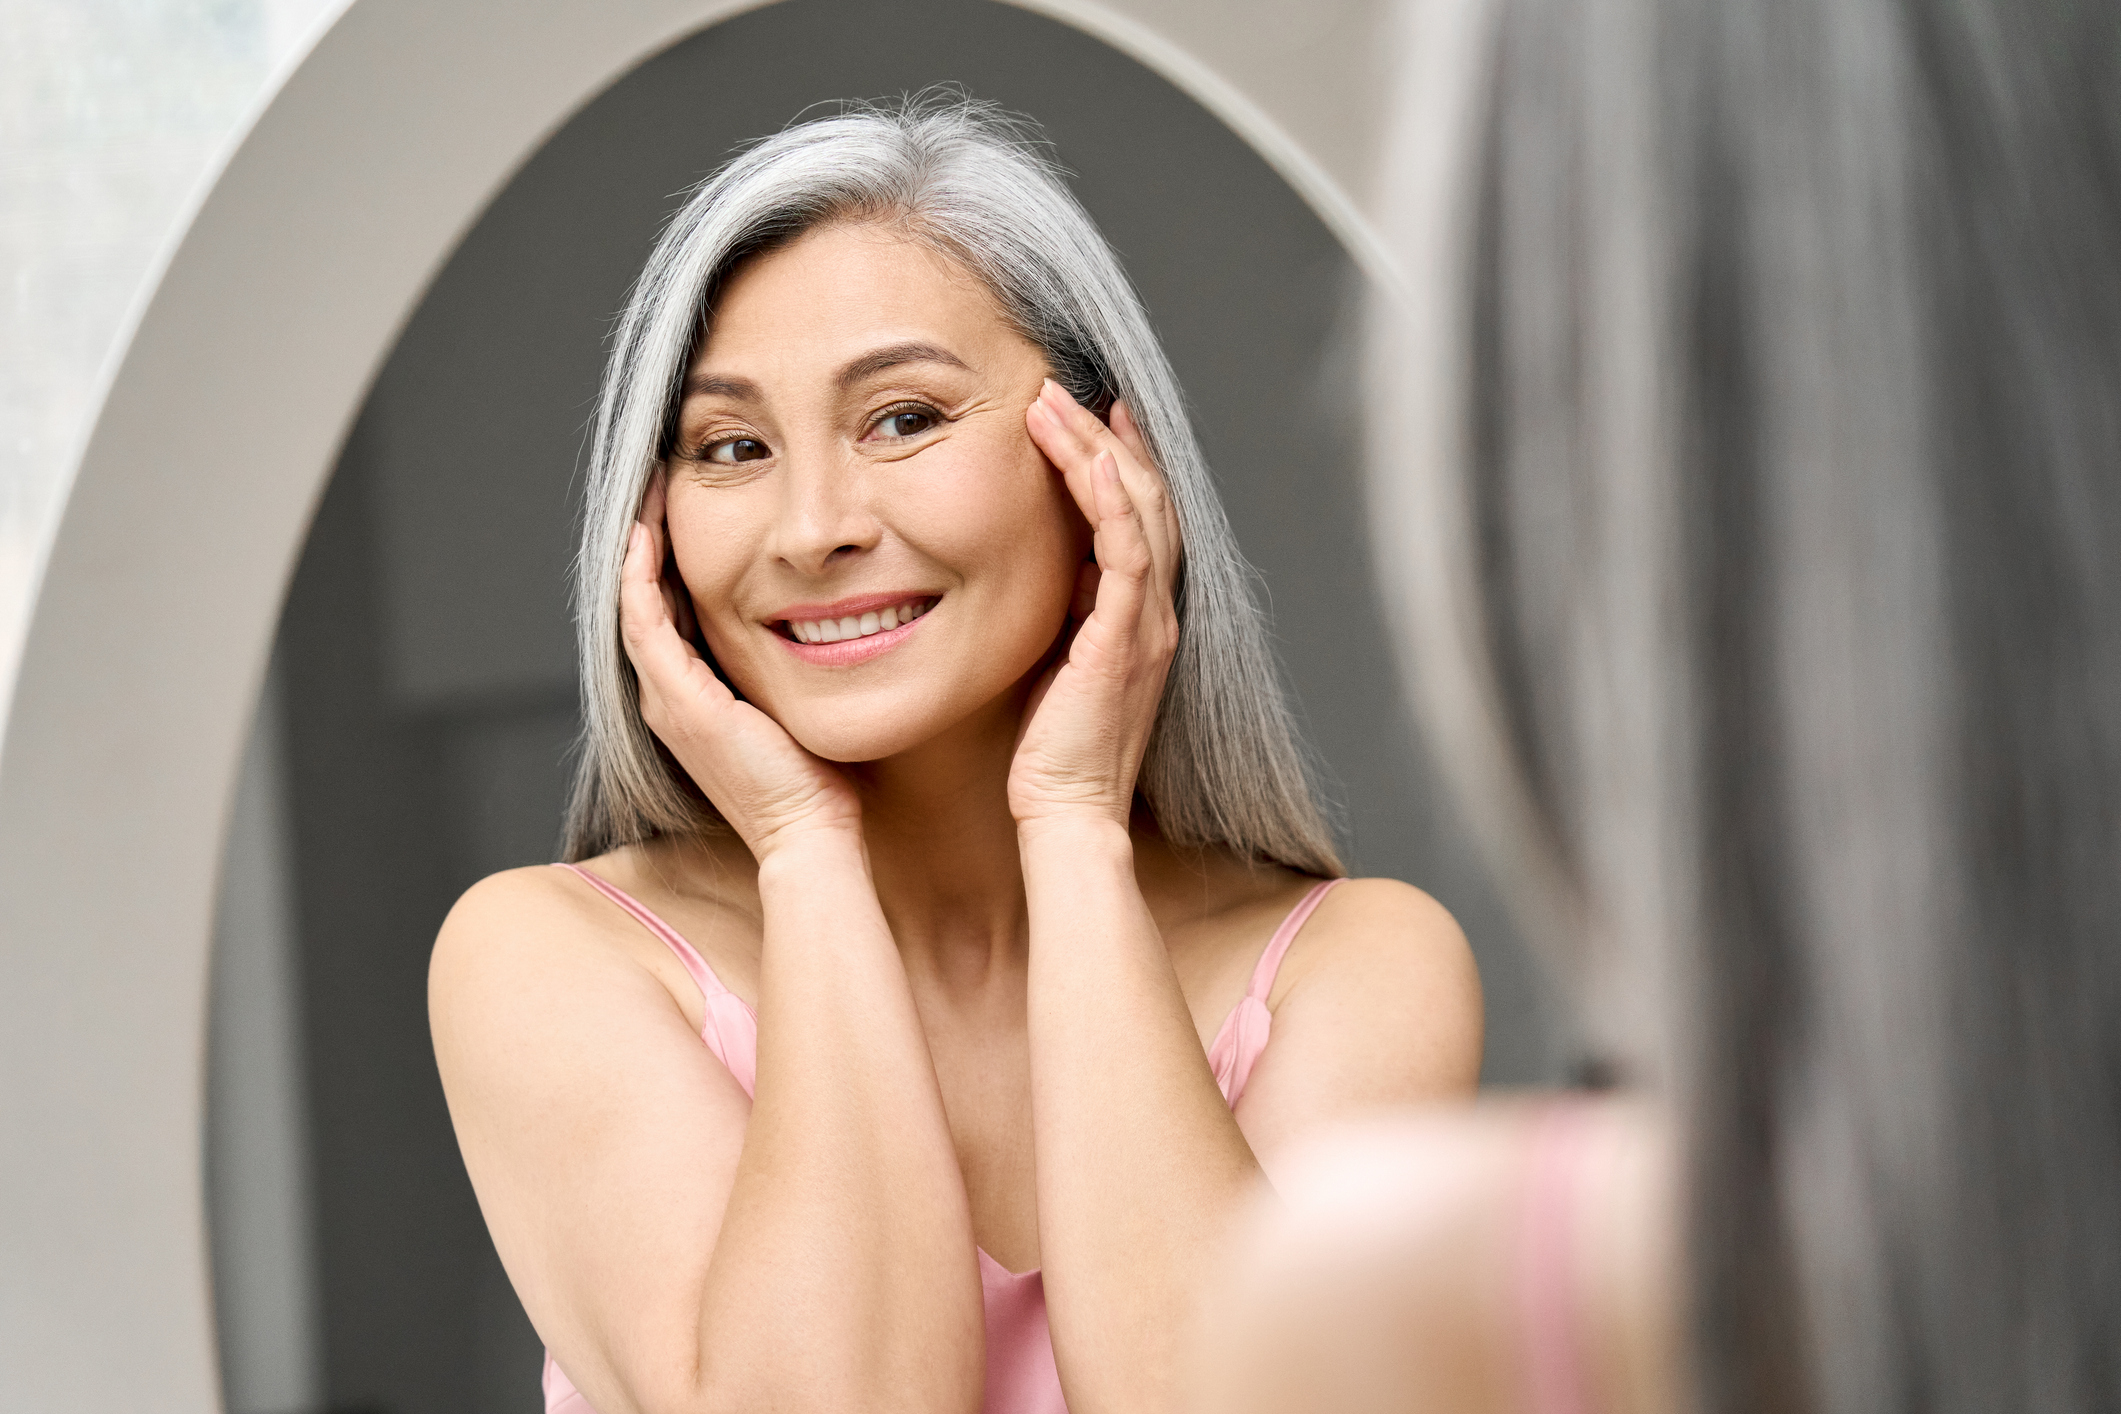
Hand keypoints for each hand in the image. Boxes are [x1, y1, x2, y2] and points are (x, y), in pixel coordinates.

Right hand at [620, 473, 861, 858]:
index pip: (665, 615)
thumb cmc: (815, 781)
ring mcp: (667, 700)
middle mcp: (667, 698)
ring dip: (636, 547)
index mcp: (690, 700)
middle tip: (656, 486)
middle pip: (641, 603)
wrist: (807, 833)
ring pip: (633, 605)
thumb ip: (785, 669)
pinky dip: (641, 576)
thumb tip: (820, 625)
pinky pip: (645, 622)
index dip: (666, 562)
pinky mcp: (681, 701)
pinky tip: (647, 534)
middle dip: (646, 542)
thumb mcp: (791, 707)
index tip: (680, 512)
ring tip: (646, 494)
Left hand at [1009, 382, 1181, 830]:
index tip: (1091, 414)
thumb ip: (1063, 615)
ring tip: (1054, 403)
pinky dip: (1111, 500)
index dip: (1119, 461)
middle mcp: (1155, 614)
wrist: (1067, 812)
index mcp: (1141, 619)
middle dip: (1105, 437)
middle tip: (1064, 389)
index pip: (1139, 519)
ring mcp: (1147, 624)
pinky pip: (1128, 553)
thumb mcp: (1055, 663)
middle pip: (1145, 500)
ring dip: (1097, 450)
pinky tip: (1088, 460)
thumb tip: (1044, 573)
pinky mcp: (1125, 638)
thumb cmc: (1050, 752)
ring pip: (1139, 511)